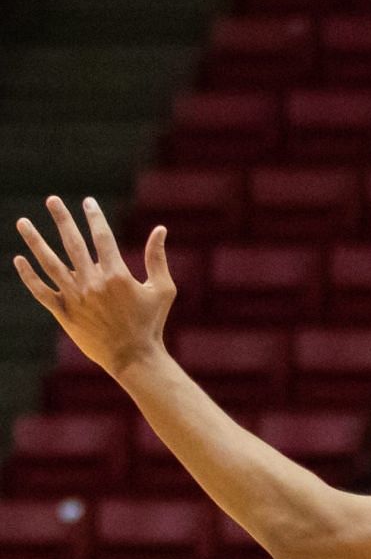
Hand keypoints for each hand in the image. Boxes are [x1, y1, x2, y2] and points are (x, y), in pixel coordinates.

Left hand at [13, 196, 175, 376]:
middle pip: (73, 244)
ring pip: (49, 263)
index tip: (88, 201)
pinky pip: (40, 291)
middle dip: (62, 219)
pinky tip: (18, 259)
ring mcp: (75, 298)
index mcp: (117, 275)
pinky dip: (28, 275)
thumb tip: (160, 229)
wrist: (133, 357)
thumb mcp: (163, 289)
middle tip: (52, 200)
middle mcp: (92, 283)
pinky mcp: (63, 313)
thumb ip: (157, 258)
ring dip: (34, 241)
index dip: (94, 216)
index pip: (102, 237)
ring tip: (22, 222)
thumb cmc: (151, 323)